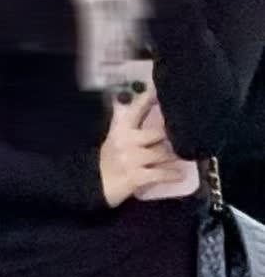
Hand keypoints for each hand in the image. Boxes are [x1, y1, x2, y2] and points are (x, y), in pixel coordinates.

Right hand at [99, 89, 187, 206]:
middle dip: (173, 135)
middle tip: (186, 133)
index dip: (151, 97)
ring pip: (162, 153)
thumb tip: (157, 118)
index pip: (138, 108)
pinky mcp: (135, 176)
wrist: (91, 186)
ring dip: (176, 155)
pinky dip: (172, 174)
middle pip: (158, 132)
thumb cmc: (106, 162)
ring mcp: (131, 159)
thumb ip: (133, 128)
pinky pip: (160, 174)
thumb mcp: (116, 140)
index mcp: (121, 129)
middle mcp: (126, 141)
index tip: (162, 89)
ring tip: (186, 155)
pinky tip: (180, 174)